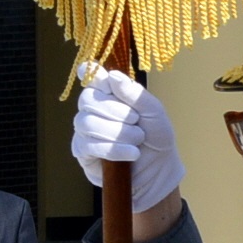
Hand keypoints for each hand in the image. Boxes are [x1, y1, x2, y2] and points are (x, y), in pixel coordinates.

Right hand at [71, 66, 185, 212]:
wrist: (159, 170)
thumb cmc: (156, 137)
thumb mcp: (154, 113)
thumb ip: (135, 95)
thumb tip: (113, 77)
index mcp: (110, 95)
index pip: (92, 78)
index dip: (91, 73)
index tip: (96, 74)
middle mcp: (93, 110)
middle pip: (87, 100)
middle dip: (115, 112)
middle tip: (136, 122)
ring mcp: (85, 130)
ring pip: (87, 123)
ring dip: (117, 133)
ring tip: (137, 140)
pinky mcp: (83, 152)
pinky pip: (88, 145)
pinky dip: (112, 149)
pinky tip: (130, 153)